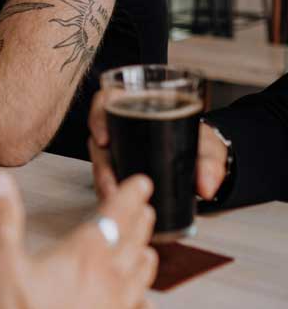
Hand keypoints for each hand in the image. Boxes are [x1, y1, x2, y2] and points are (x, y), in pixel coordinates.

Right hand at [0, 170, 156, 308]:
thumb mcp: (2, 268)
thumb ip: (2, 221)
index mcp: (83, 256)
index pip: (114, 216)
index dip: (129, 196)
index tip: (141, 182)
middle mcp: (108, 280)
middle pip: (132, 243)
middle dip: (140, 221)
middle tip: (147, 208)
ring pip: (141, 278)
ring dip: (145, 257)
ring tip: (149, 249)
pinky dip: (145, 307)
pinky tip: (146, 306)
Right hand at [88, 91, 227, 201]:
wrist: (205, 166)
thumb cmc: (201, 147)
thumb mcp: (208, 149)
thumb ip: (210, 165)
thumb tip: (207, 186)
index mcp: (139, 109)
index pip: (106, 102)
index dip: (97, 117)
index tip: (104, 139)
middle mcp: (123, 130)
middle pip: (98, 140)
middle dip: (102, 166)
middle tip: (112, 185)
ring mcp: (118, 152)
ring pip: (100, 165)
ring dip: (105, 185)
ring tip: (116, 201)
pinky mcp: (120, 172)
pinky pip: (107, 182)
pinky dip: (111, 194)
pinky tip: (117, 206)